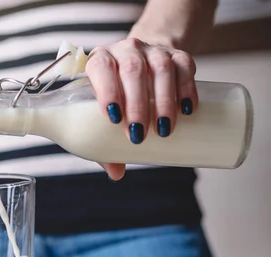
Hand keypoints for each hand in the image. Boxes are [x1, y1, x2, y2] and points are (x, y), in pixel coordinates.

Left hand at [85, 38, 197, 180]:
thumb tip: (116, 174)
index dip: (107, 91)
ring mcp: (153, 50)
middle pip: (132, 70)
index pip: (100, 68)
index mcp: (100, 61)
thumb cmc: (117, 95)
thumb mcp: (106, 112)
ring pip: (160, 68)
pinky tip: (188, 109)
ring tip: (164, 129)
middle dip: (137, 104)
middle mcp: (125, 50)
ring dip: (163, 100)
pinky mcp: (177, 54)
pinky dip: (187, 88)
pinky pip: (185, 66)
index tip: (114, 118)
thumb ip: (106, 141)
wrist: (144, 64)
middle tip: (140, 134)